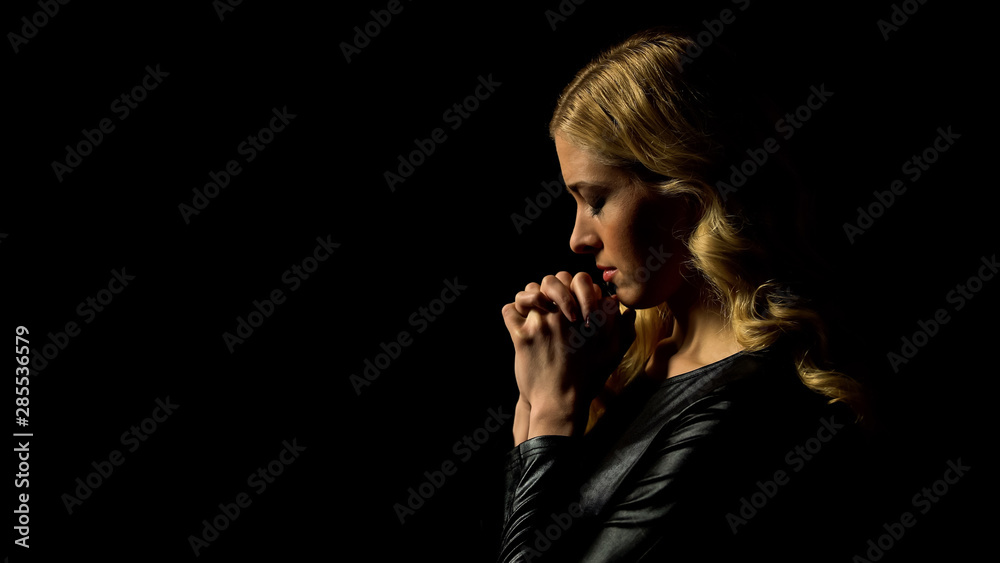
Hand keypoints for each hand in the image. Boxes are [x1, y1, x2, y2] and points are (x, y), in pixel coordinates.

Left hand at [501, 271, 635, 441]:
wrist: (560, 404)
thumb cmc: (587, 379)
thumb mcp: (612, 352)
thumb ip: (620, 326)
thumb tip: (616, 302)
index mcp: (586, 316)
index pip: (579, 279)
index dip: (575, 286)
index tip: (572, 300)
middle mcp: (563, 316)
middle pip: (553, 280)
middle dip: (553, 288)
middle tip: (552, 302)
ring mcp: (540, 324)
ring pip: (530, 291)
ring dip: (532, 297)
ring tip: (535, 309)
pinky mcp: (521, 337)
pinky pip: (510, 310)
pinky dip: (513, 313)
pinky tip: (520, 320)